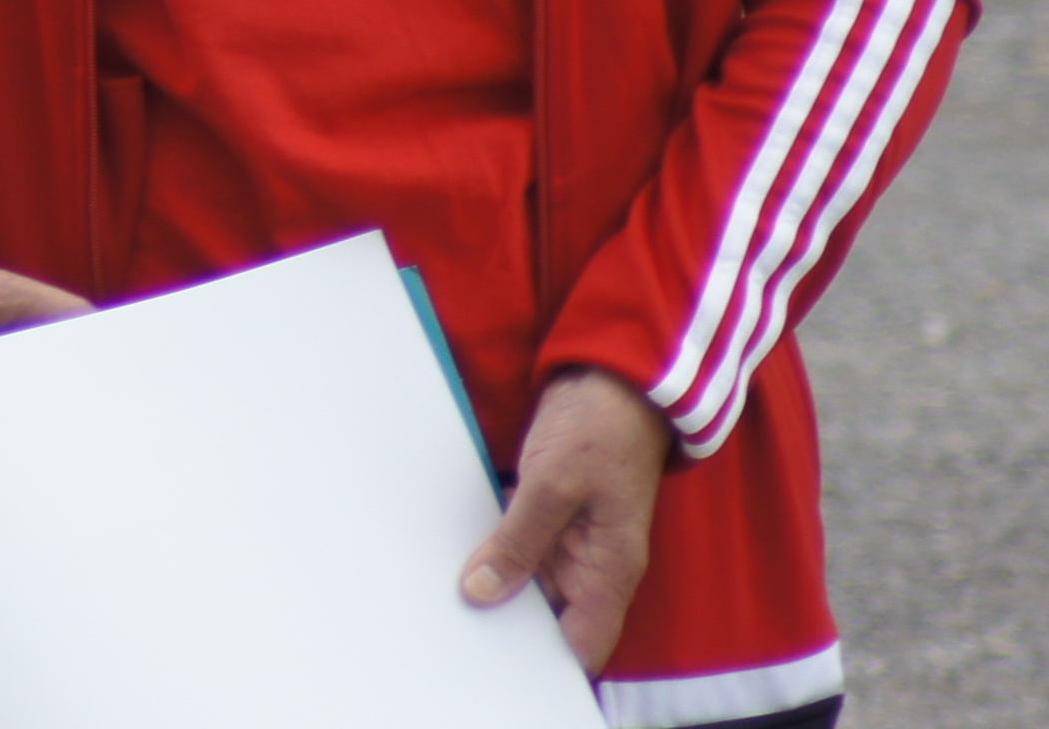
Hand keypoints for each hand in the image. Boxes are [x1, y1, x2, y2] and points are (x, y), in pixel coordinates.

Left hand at [462, 369, 669, 671]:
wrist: (611, 378)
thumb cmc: (600, 428)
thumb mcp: (553, 485)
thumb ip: (518, 542)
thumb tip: (481, 592)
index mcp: (608, 571)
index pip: (582, 646)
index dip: (544, 665)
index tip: (493, 669)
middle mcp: (590, 564)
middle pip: (546, 617)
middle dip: (503, 623)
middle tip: (447, 628)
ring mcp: (568, 539)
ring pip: (525, 579)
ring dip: (490, 582)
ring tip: (437, 596)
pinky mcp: (547, 513)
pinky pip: (515, 544)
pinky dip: (489, 548)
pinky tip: (451, 550)